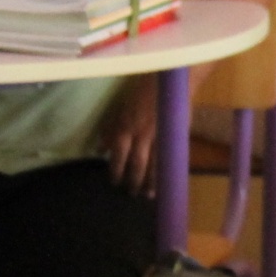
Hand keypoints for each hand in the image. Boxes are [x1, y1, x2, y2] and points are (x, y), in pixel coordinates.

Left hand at [101, 76, 159, 194]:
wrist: (168, 81)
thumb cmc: (140, 93)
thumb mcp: (120, 110)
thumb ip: (111, 130)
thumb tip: (100, 149)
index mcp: (126, 127)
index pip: (119, 156)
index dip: (116, 171)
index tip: (114, 183)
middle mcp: (142, 135)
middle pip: (138, 164)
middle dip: (134, 181)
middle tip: (132, 195)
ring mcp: (161, 136)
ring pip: (156, 164)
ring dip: (152, 181)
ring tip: (149, 195)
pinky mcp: (176, 135)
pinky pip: (170, 158)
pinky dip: (168, 170)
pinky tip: (167, 180)